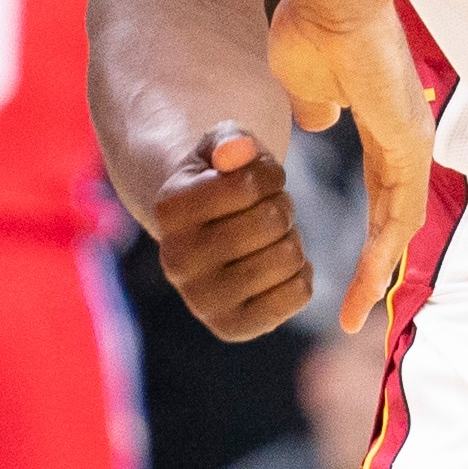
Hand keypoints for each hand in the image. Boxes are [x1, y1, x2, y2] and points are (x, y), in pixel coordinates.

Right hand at [147, 125, 310, 340]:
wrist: (207, 237)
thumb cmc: (220, 183)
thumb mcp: (221, 149)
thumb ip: (231, 140)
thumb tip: (238, 151)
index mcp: (168, 209)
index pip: (249, 184)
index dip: (270, 174)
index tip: (261, 178)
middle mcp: (175, 260)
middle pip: (271, 221)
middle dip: (282, 207)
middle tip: (267, 210)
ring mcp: (202, 301)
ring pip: (288, 257)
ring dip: (291, 240)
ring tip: (268, 238)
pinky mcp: (231, 328)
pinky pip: (298, 294)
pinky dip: (299, 274)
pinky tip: (274, 266)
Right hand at [263, 0, 432, 332]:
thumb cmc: (313, 27)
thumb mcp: (306, 83)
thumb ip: (315, 106)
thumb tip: (316, 118)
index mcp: (386, 127)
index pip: (384, 195)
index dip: (370, 236)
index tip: (349, 272)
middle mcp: (406, 138)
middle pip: (396, 218)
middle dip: (376, 267)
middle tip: (355, 311)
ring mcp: (411, 140)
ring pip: (400, 222)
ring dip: (378, 269)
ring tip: (356, 310)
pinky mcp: (406, 141)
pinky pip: (399, 209)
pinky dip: (384, 249)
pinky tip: (367, 279)